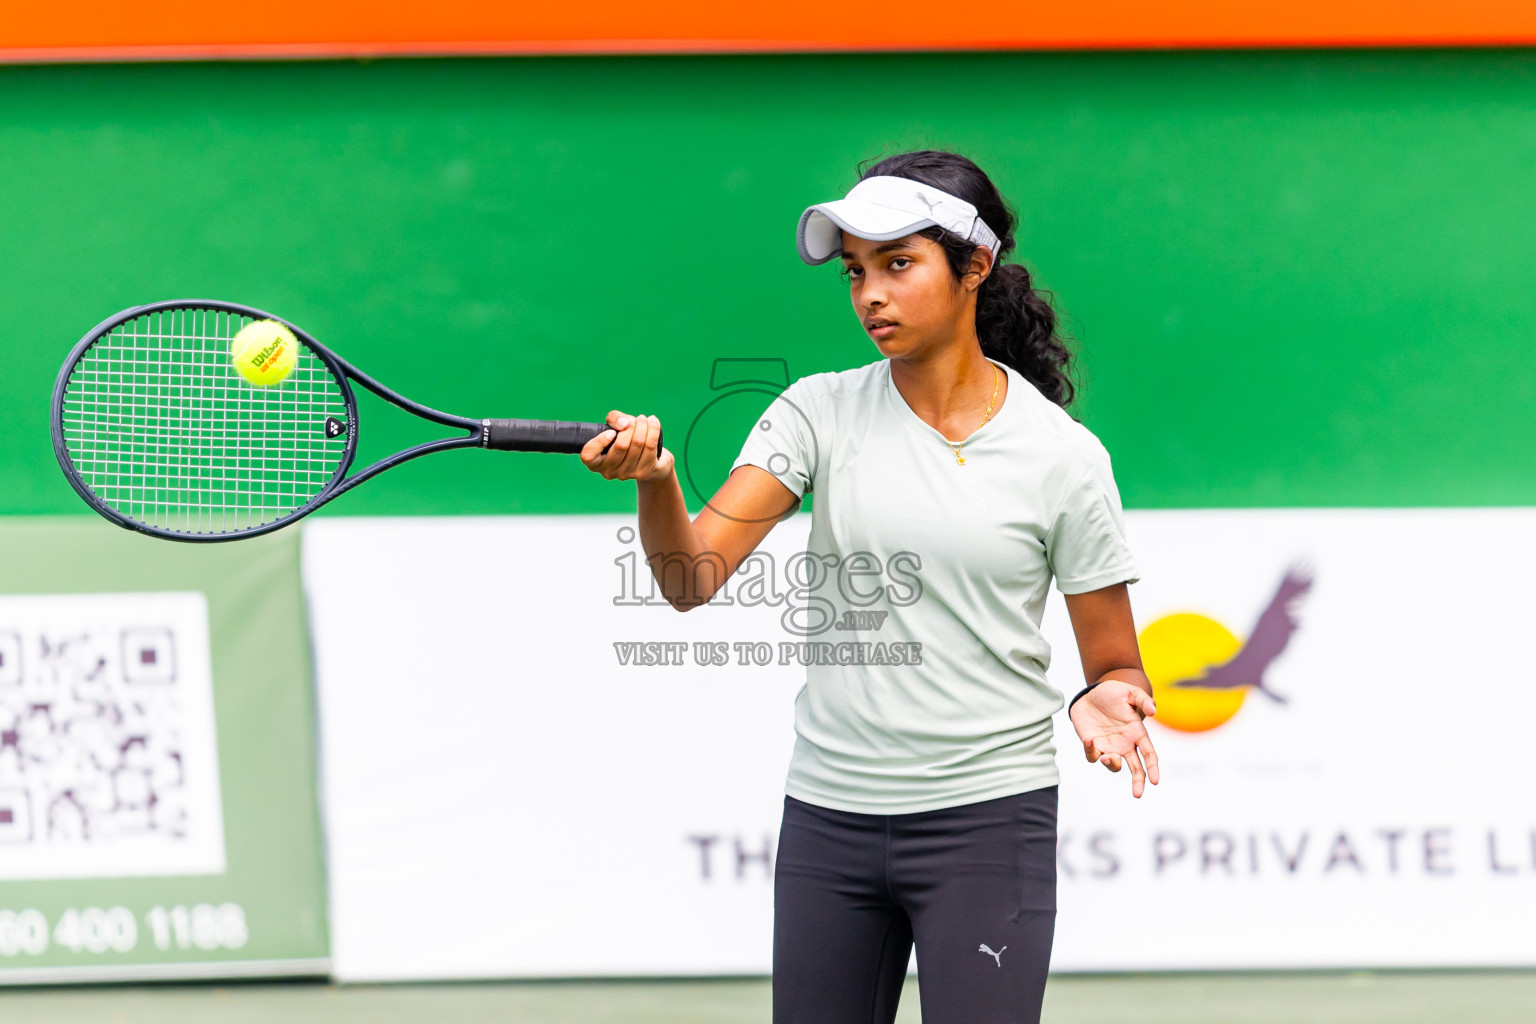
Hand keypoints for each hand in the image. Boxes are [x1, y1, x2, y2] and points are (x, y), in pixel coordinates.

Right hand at [582, 410, 672, 482]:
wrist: (651, 460)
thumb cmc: (626, 440)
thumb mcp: (614, 426)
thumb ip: (614, 419)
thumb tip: (624, 424)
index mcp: (595, 462)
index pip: (588, 455)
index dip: (600, 441)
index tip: (611, 432)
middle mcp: (609, 472)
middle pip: (621, 445)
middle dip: (630, 426)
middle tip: (636, 420)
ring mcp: (627, 474)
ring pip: (638, 443)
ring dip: (643, 425)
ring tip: (644, 419)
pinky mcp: (645, 472)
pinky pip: (650, 446)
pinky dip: (653, 430)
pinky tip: (653, 422)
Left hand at [1069, 681, 1159, 798]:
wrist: (1090, 693)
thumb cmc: (1113, 693)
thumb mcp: (1130, 693)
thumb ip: (1143, 700)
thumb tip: (1154, 711)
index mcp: (1137, 734)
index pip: (1149, 755)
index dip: (1153, 768)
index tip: (1155, 781)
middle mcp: (1125, 744)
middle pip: (1135, 768)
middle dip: (1138, 782)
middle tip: (1137, 794)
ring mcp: (1108, 746)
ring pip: (1113, 765)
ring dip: (1112, 764)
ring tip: (1108, 757)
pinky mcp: (1092, 745)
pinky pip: (1092, 755)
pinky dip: (1091, 751)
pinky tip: (1090, 740)